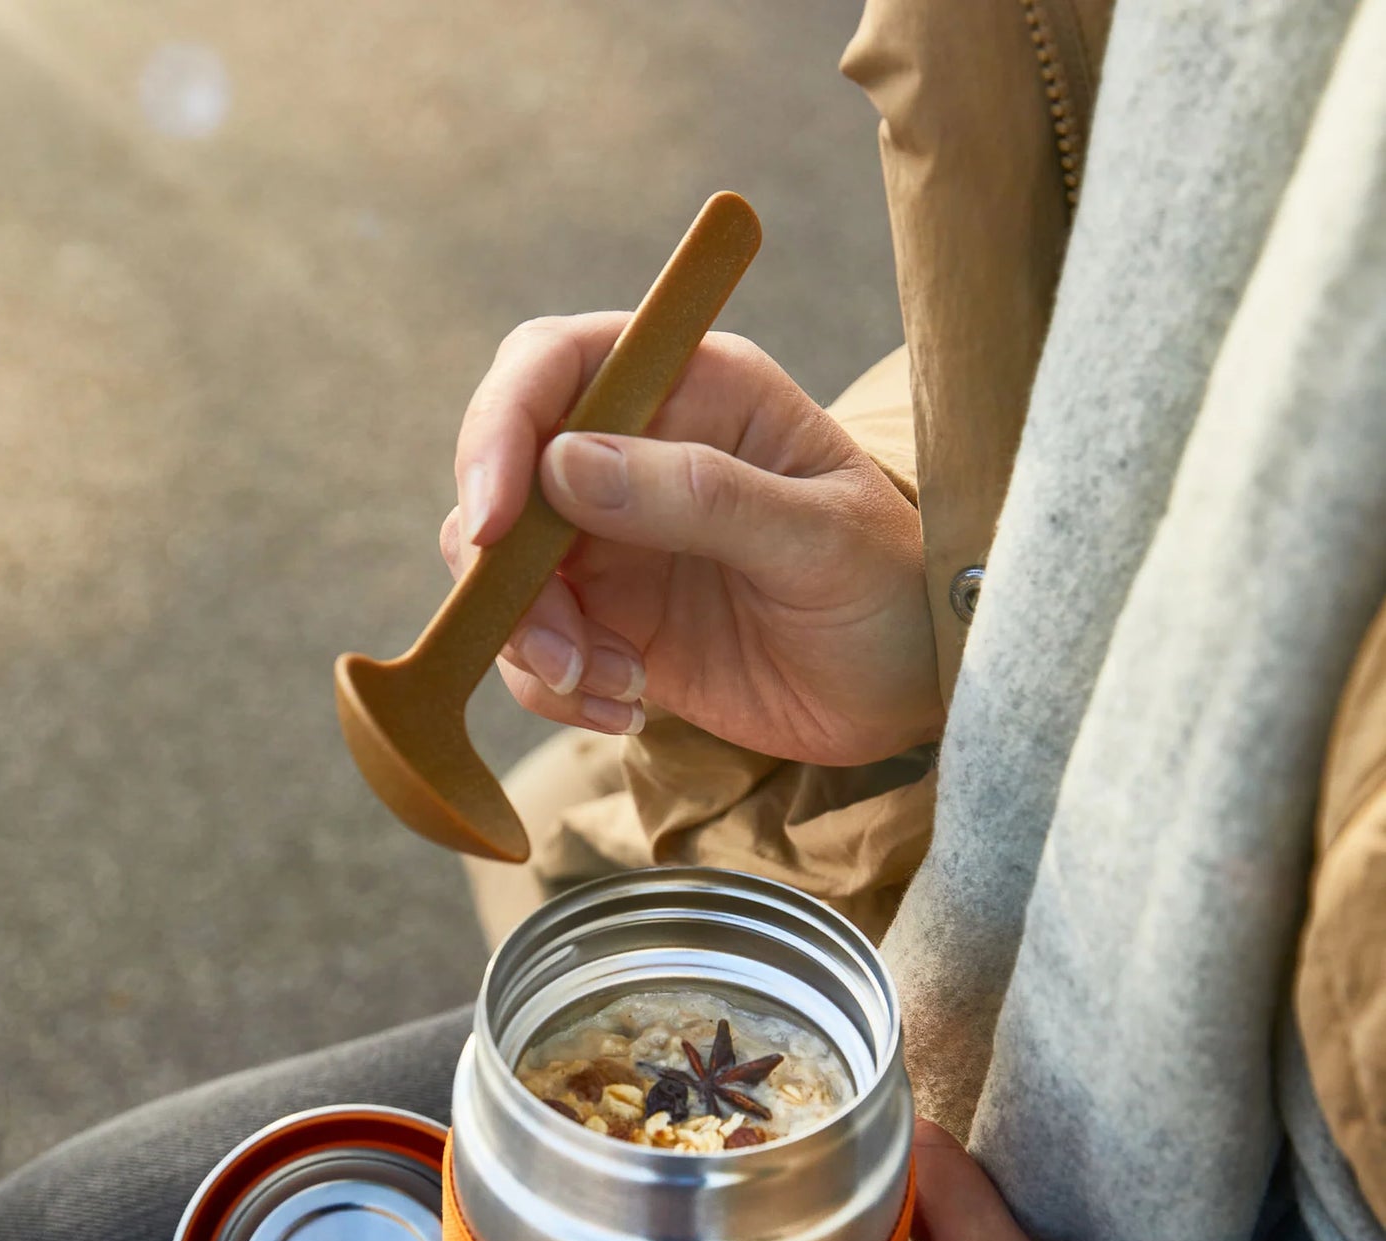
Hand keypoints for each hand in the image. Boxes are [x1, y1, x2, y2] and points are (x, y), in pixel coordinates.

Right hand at [441, 316, 938, 764]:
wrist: (915, 689)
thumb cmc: (894, 587)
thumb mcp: (819, 538)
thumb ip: (700, 495)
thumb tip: (563, 465)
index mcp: (693, 390)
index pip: (553, 367)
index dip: (499, 429)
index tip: (491, 522)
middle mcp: (636, 454)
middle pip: (502, 474)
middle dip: (501, 565)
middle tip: (561, 646)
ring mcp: (614, 541)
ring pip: (501, 571)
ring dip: (529, 639)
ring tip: (615, 687)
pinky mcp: (609, 622)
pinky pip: (532, 646)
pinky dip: (555, 687)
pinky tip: (629, 708)